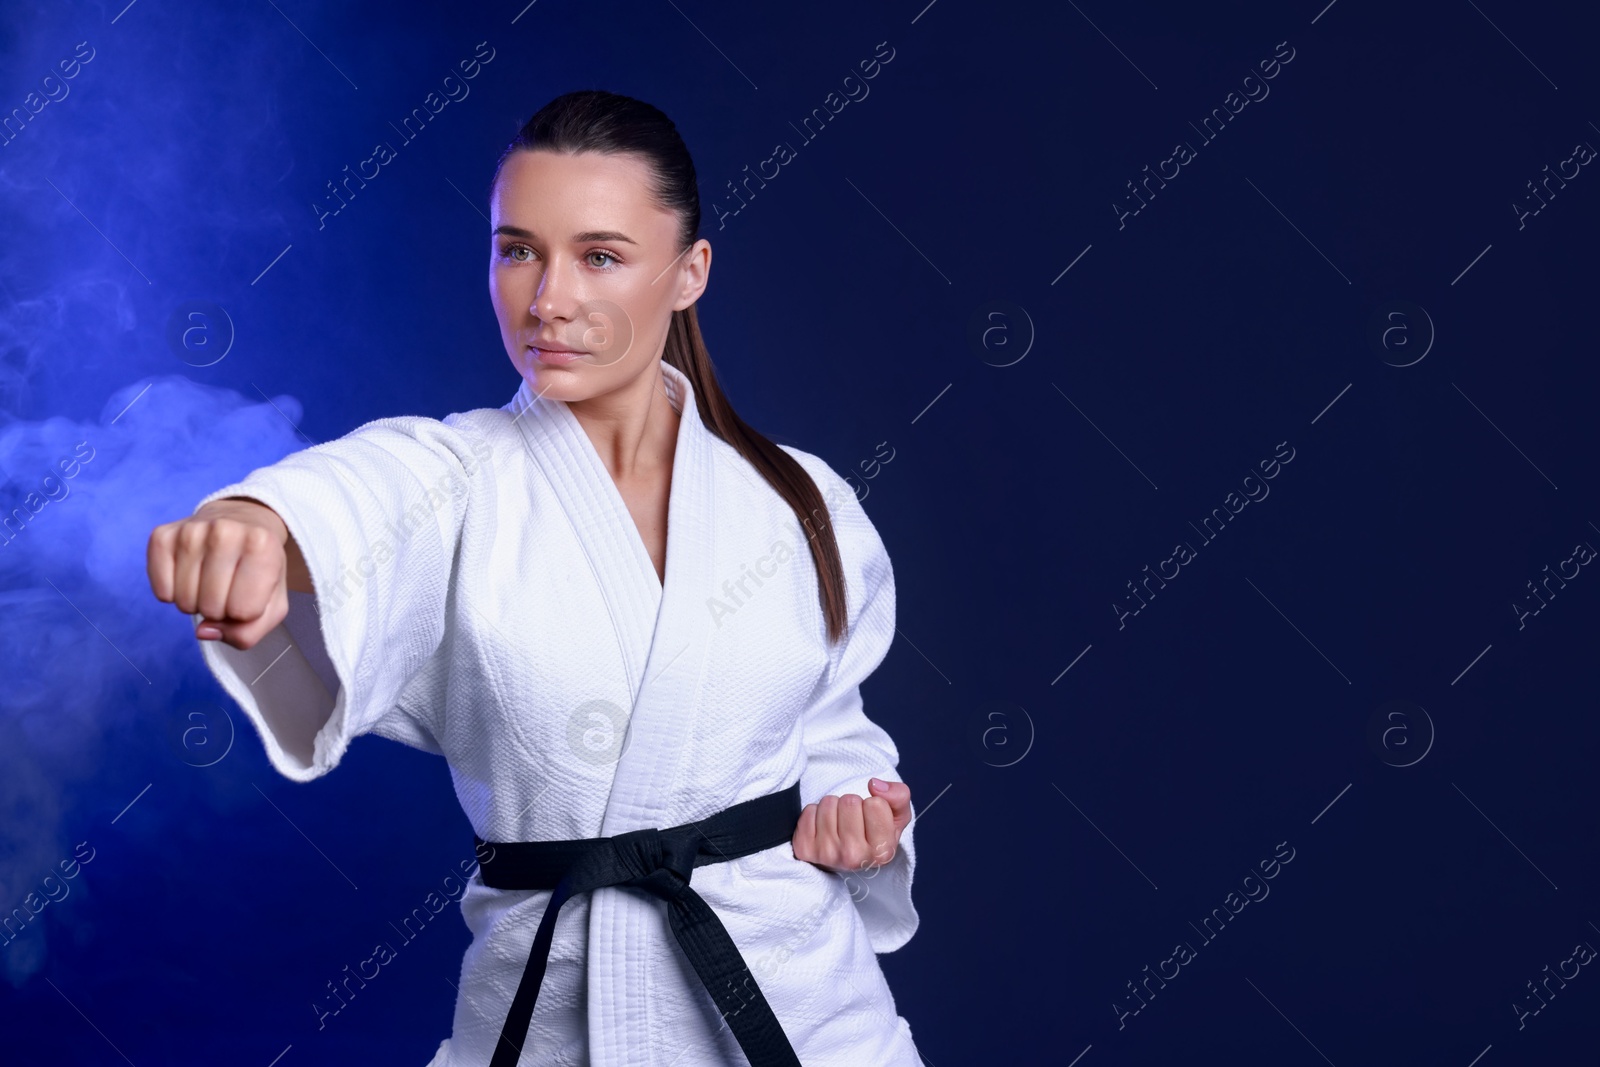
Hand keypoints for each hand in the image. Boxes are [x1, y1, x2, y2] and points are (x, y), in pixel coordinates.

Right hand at [146, 497, 305, 649]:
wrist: (242, 522)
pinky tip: (187, 575)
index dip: (244, 613)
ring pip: (184, 601)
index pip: (243, 611)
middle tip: (227, 587)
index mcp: (263, 546)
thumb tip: (204, 631)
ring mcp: (191, 531)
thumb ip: (248, 631)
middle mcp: (225, 531)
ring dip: (196, 602)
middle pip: (211, 608)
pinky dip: (172, 594)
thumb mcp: (272, 602)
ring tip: (209, 580)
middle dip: (219, 609)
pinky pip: (161, 590)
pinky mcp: (162, 535)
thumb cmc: (259, 567)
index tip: (248, 592)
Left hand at [791, 778, 911, 872]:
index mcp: (882, 852)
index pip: (876, 803)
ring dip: (833, 807)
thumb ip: (899, 796)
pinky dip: (815, 814)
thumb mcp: (896, 817)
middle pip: (850, 801)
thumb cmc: (872, 835)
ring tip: (838, 824)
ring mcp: (827, 854)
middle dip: (852, 804)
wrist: (843, 859)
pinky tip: (823, 828)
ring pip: (829, 803)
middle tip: (853, 821)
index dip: (874, 804)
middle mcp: (854, 857)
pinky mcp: (804, 849)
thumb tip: (874, 784)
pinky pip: (809, 810)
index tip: (871, 820)